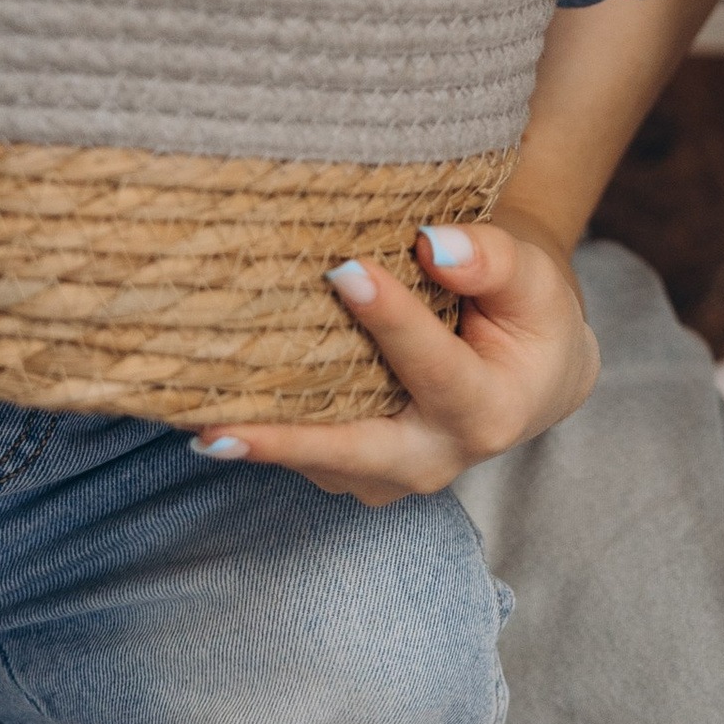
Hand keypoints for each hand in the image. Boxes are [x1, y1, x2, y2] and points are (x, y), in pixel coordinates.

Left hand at [192, 210, 599, 500]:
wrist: (529, 366)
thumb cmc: (526, 311)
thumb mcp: (531, 277)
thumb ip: (491, 260)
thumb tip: (434, 245)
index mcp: (490, 410)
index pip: (434, 366)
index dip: (391, 320)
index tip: (343, 271)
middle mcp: (439, 458)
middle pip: (358, 453)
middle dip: (287, 443)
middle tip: (214, 430)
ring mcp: (393, 477)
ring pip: (322, 462)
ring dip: (263, 442)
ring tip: (193, 417)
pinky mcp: (358, 475)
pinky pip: (309, 456)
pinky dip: (269, 433)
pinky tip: (213, 408)